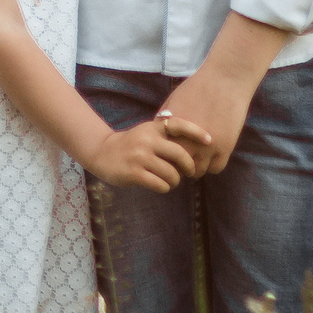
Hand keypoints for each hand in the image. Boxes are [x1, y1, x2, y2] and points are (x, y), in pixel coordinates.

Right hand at [86, 116, 209, 192]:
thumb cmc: (131, 144)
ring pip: (171, 174)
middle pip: (179, 155)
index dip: (196, 132)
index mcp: (152, 128)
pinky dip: (165, 187)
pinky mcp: (134, 173)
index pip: (178, 125)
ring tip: (172, 181)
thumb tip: (194, 151)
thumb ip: (165, 137)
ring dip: (175, 181)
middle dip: (189, 167)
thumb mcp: (146, 133)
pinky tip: (161, 185)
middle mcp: (147, 140)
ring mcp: (139, 157)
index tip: (210, 141)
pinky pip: (160, 184)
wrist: (102, 153)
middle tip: (190, 172)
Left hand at [158, 67, 255, 177]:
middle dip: (177, 165)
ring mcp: (207, 147)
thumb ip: (164, 122)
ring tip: (197, 158)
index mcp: (172, 131)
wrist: (224, 80)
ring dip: (196, 166)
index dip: (164, 158)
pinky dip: (212, 164)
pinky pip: (215, 168)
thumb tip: (157, 139)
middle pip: (177, 167)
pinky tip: (211, 155)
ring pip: (197, 171)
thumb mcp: (173, 102)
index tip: (167, 156)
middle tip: (180, 161)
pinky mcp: (225, 147)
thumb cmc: (197, 87)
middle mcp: (187, 142)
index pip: (162, 157)